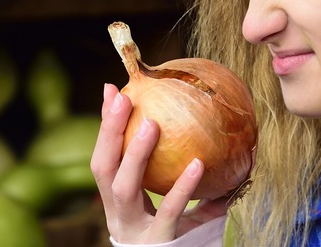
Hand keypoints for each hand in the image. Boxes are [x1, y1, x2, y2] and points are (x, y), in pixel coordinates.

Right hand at [90, 83, 229, 243]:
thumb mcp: (180, 210)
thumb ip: (193, 184)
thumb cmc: (175, 241)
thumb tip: (218, 145)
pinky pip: (170, 211)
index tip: (111, 90)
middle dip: (108, 132)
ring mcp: (134, 228)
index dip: (105, 126)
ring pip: (124, 188)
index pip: (104, 157)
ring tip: (152, 125)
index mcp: (118, 201)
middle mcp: (118, 214)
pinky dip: (183, 187)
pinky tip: (198, 164)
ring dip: (135, 155)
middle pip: (102, 168)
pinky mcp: (157, 242)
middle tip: (122, 98)